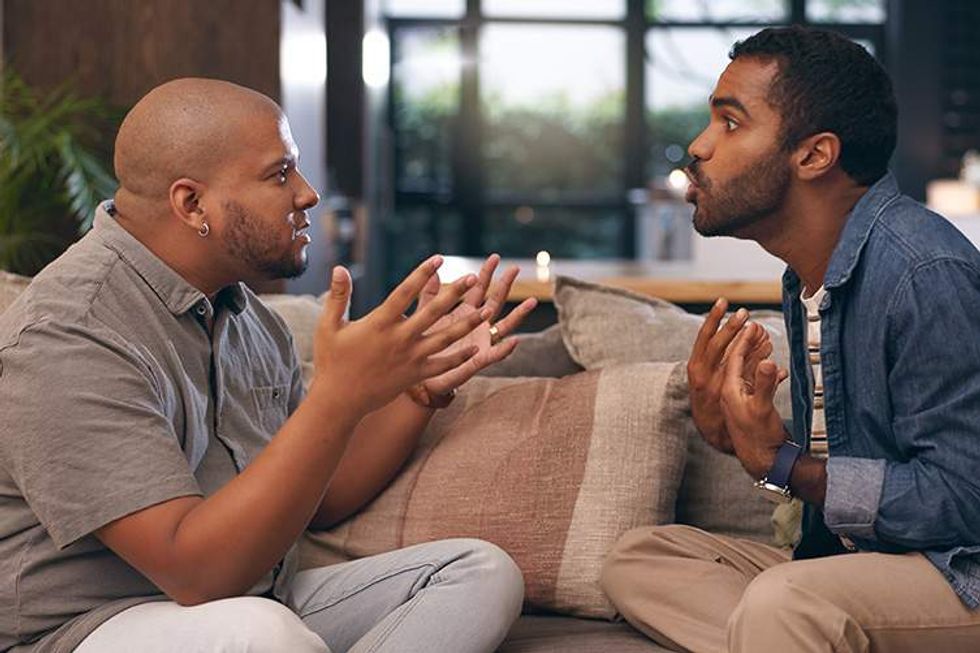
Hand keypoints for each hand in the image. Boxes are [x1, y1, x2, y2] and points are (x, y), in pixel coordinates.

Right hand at [311, 256, 488, 414]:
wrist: (339, 401)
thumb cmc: (332, 361)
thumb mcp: (329, 326)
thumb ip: (338, 296)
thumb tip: (340, 267)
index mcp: (380, 322)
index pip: (405, 291)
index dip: (422, 273)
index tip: (438, 258)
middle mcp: (400, 338)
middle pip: (433, 311)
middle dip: (455, 292)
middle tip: (473, 277)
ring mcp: (410, 358)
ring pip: (446, 337)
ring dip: (468, 322)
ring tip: (487, 309)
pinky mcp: (415, 375)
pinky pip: (443, 365)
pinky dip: (460, 356)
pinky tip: (476, 348)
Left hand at [416, 254, 537, 396]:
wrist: (419, 377)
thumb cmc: (423, 346)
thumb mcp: (424, 317)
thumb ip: (429, 296)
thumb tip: (433, 272)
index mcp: (464, 313)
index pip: (479, 289)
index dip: (487, 274)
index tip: (495, 257)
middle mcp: (477, 326)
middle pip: (495, 301)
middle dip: (505, 285)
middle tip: (515, 268)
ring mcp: (481, 342)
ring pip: (504, 326)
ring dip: (518, 314)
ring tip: (532, 302)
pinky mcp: (478, 361)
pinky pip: (495, 355)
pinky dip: (505, 349)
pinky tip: (515, 340)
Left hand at [720, 321, 790, 478]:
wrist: (766, 462)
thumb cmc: (761, 437)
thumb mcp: (762, 408)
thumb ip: (764, 384)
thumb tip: (767, 361)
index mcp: (729, 391)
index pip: (733, 359)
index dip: (743, 341)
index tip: (752, 324)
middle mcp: (732, 394)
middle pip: (738, 362)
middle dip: (747, 344)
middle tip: (756, 326)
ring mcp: (742, 401)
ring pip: (748, 372)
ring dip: (757, 356)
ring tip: (767, 341)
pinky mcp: (753, 407)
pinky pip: (756, 383)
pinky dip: (765, 372)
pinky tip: (777, 367)